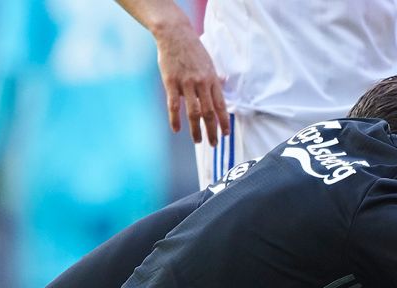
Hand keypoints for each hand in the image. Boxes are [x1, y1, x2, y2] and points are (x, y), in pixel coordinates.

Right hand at [153, 22, 228, 144]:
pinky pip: (174, 105)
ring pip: (194, 112)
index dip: (224, 121)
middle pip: (209, 113)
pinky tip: (177, 129)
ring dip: (196, 130)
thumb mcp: (209, 61)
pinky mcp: (171, 82)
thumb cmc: (192, 48)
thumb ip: (214, 75)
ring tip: (198, 141)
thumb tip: (223, 81)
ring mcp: (186, 83)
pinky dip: (175, 119)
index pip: (221, 105)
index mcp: (212, 79)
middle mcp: (202, 83)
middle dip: (212, 131)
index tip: (225, 134)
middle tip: (213, 144)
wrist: (175, 34)